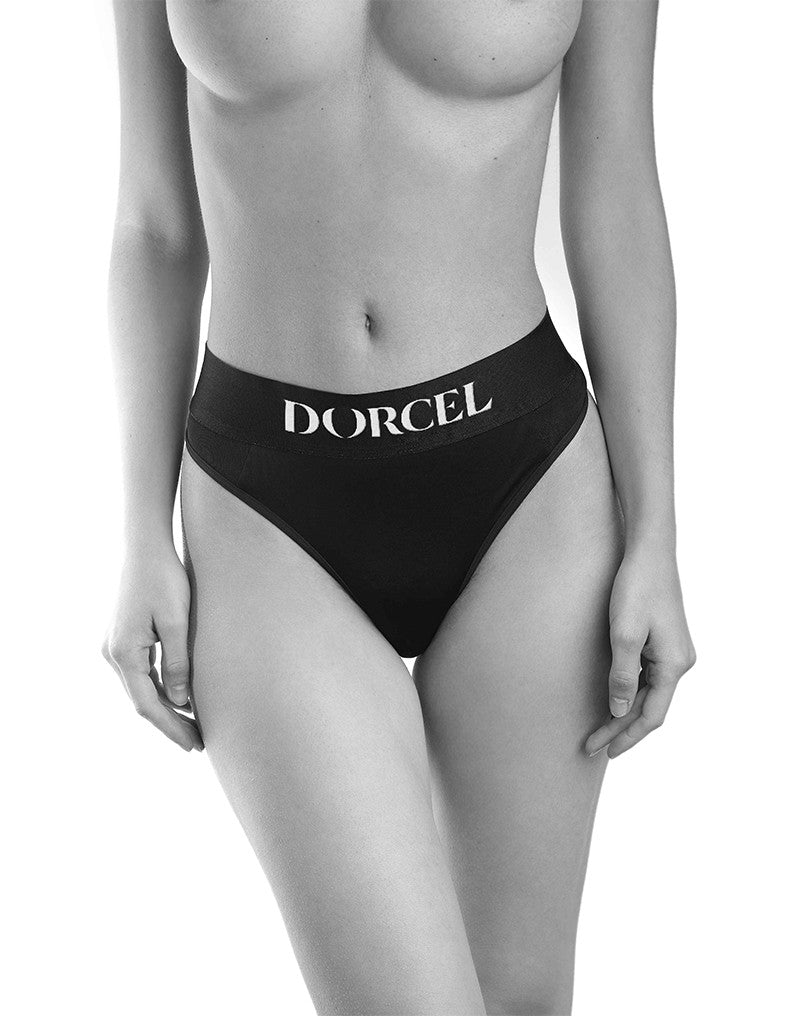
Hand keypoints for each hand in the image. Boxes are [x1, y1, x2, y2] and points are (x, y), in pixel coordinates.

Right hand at [102, 544, 202, 751]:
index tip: (193, 744)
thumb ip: (178, 664)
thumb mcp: (177, 622)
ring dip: (165, 707)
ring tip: (193, 725)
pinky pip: (140, 673)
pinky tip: (180, 697)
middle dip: (170, 723)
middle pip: (142, 701)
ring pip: (140, 688)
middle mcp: (112, 654)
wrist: (145, 547)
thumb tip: (180, 702)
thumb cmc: (164, 579)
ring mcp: (114, 646)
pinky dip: (159, 689)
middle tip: (198, 742)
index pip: (148, 705)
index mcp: (124, 654)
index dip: (171, 728)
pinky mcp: (122, 638)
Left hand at [585, 544, 695, 758]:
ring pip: (649, 694)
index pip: (651, 715)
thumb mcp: (624, 634)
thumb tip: (620, 711)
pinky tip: (613, 700)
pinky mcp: (664, 641)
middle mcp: (680, 662)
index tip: (603, 752)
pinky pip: (648, 677)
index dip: (626, 737)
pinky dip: (630, 692)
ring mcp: (673, 652)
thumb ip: (623, 676)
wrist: (649, 552)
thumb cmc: (636, 588)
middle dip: (621, 728)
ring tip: (599, 730)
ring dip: (625, 712)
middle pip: (650, 708)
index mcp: (674, 665)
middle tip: (592, 747)